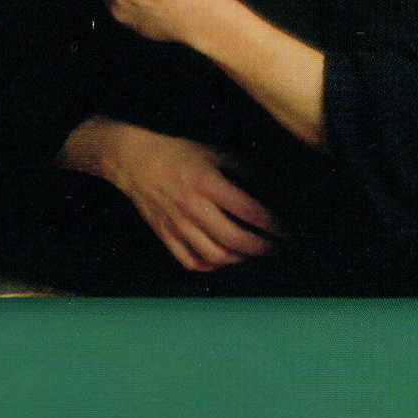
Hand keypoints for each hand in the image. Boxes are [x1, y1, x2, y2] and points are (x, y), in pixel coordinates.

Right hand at [63, 119, 277, 272]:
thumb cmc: (173, 153)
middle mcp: (193, 207)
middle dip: (261, 247)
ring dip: (238, 259)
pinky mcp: (165, 235)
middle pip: (234, 239)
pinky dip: (211, 266)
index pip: (247, 210)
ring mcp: (178, 225)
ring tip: (251, 254)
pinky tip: (222, 259)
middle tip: (275, 248)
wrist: (131, 160)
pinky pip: (191, 262)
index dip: (271, 223)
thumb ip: (237, 166)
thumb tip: (263, 181)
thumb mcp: (208, 150)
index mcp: (206, 183)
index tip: (286, 229)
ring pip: (215, 256)